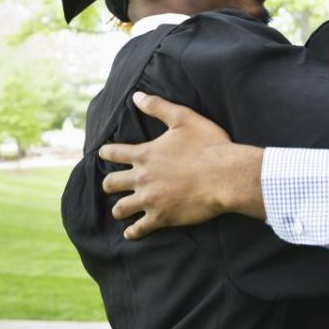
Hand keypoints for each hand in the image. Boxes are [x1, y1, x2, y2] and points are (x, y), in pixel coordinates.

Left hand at [98, 91, 264, 239]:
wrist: (226, 176)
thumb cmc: (208, 145)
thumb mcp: (183, 118)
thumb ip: (158, 107)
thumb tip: (136, 96)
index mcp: (145, 154)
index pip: (115, 153)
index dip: (106, 153)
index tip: (103, 153)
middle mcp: (142, 178)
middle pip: (111, 183)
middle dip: (109, 184)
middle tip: (110, 185)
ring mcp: (151, 200)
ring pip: (121, 208)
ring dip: (118, 208)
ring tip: (119, 210)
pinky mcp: (162, 217)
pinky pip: (139, 229)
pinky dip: (133, 232)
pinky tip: (130, 233)